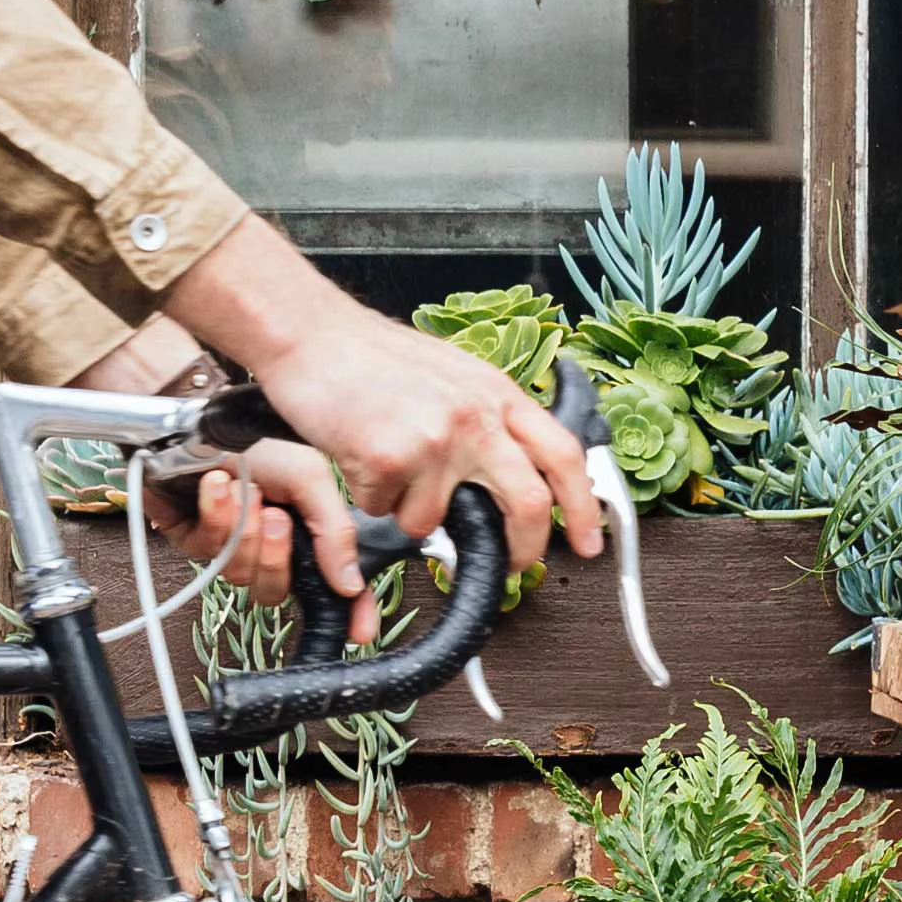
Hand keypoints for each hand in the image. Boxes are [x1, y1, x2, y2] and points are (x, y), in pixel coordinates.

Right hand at [158, 219, 604, 576]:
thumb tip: (511, 475)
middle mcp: (476, 415)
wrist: (311, 335)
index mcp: (497, 393)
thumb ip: (486, 421)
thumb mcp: (452, 377)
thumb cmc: (371, 357)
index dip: (586, 506)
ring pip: (434, 520)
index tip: (590, 543)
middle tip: (515, 566)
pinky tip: (356, 456)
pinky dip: (368, 498)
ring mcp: (435, 437)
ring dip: (406, 513)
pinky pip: (384, 511)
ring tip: (385, 470)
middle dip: (526, 548)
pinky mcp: (390, 457)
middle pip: (529, 503)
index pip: (563, 454)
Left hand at [160, 438, 375, 641]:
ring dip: (243, 529)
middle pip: (275, 590)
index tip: (360, 632)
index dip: (347, 613)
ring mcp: (227, 548)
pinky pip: (207, 548)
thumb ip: (335, 531)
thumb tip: (351, 585)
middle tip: (276, 516)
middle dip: (274, 555)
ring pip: (239, 574)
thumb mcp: (311, 476)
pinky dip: (216, 514)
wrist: (205, 420)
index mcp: (302, 536)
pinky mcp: (191, 540)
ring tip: (244, 490)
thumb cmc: (259, 441)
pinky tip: (217, 485)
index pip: (328, 589)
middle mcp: (266, 549)